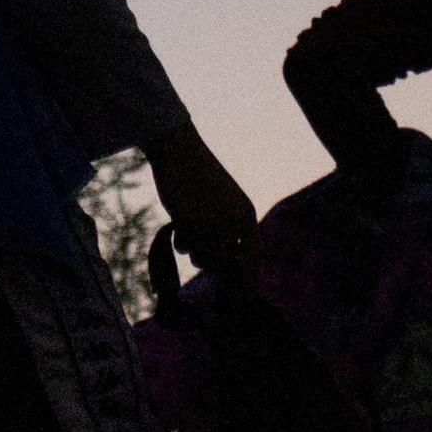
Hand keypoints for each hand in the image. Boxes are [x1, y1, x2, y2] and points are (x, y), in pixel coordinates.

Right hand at [148, 131, 261, 279]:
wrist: (180, 150)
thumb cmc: (200, 174)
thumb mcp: (225, 199)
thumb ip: (229, 227)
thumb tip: (224, 261)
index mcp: (246, 214)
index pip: (253, 255)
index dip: (246, 273)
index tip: (235, 281)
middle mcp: (232, 222)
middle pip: (225, 263)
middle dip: (211, 262)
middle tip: (199, 250)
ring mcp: (210, 224)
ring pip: (204, 259)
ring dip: (194, 253)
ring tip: (188, 235)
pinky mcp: (187, 222)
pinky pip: (184, 249)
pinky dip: (180, 243)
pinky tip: (177, 226)